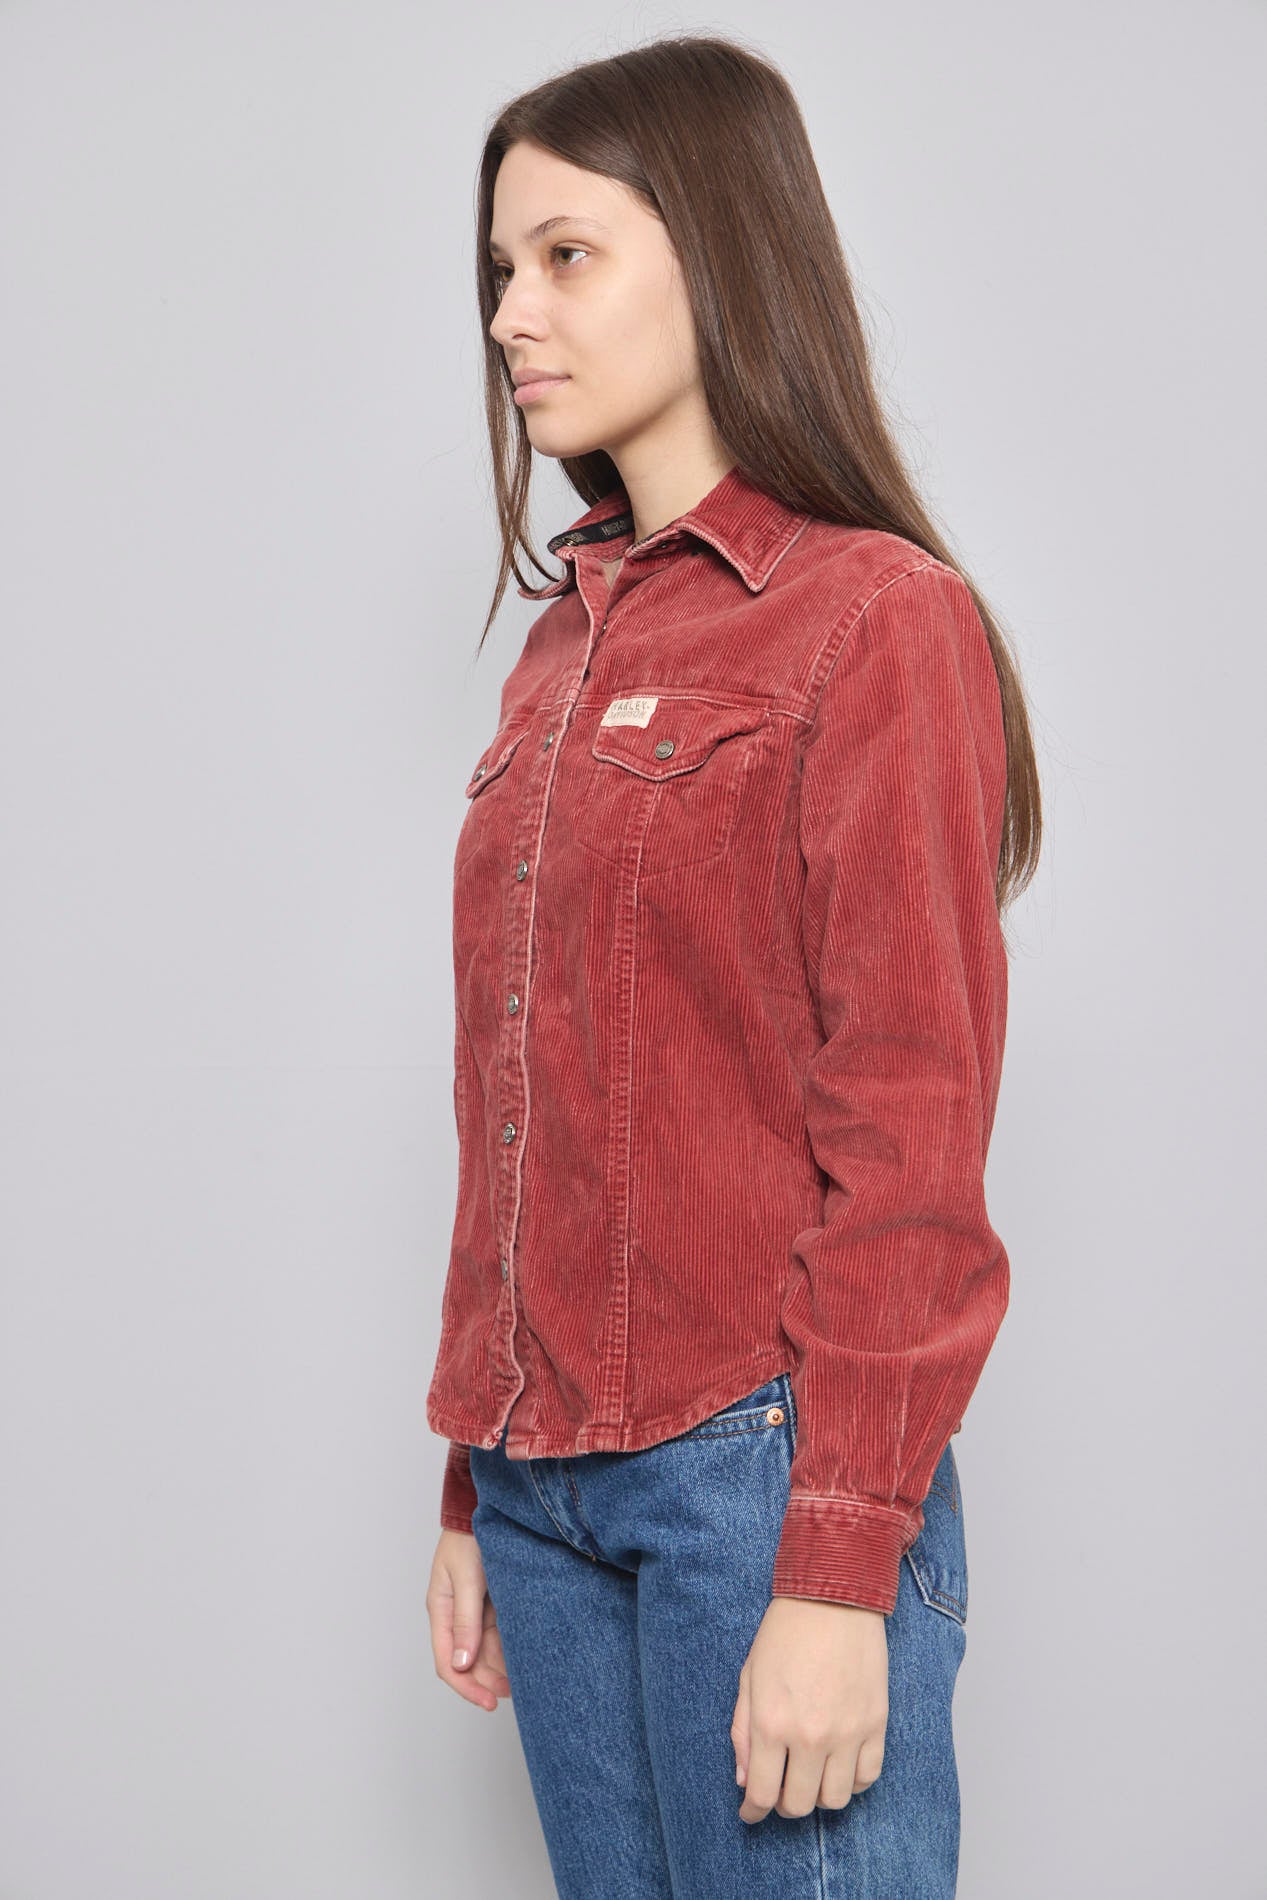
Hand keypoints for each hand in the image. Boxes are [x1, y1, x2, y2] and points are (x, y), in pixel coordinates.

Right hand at [427, 1528, 512, 1712]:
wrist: (482, 1507)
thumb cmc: (469, 1536)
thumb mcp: (466, 1578)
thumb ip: (465, 1620)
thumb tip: (462, 1662)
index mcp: (440, 1609)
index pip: (447, 1662)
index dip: (467, 1686)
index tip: (489, 1702)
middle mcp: (456, 1614)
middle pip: (468, 1660)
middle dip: (489, 1681)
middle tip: (516, 1692)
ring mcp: (474, 1608)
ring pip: (486, 1649)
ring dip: (501, 1666)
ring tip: (526, 1678)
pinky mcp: (493, 1600)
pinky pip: (499, 1632)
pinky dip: (510, 1646)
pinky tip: (526, 1655)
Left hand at [731, 1596, 887, 1822]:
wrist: (833, 1597)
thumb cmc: (785, 1632)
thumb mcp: (749, 1677)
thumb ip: (743, 1733)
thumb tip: (746, 1780)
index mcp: (771, 1723)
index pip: (762, 1794)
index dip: (753, 1812)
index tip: (751, 1813)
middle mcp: (810, 1736)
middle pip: (798, 1805)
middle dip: (783, 1804)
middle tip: (779, 1788)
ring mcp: (847, 1733)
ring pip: (835, 1799)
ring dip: (818, 1795)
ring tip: (810, 1775)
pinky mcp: (875, 1724)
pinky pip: (867, 1777)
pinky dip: (852, 1781)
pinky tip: (839, 1765)